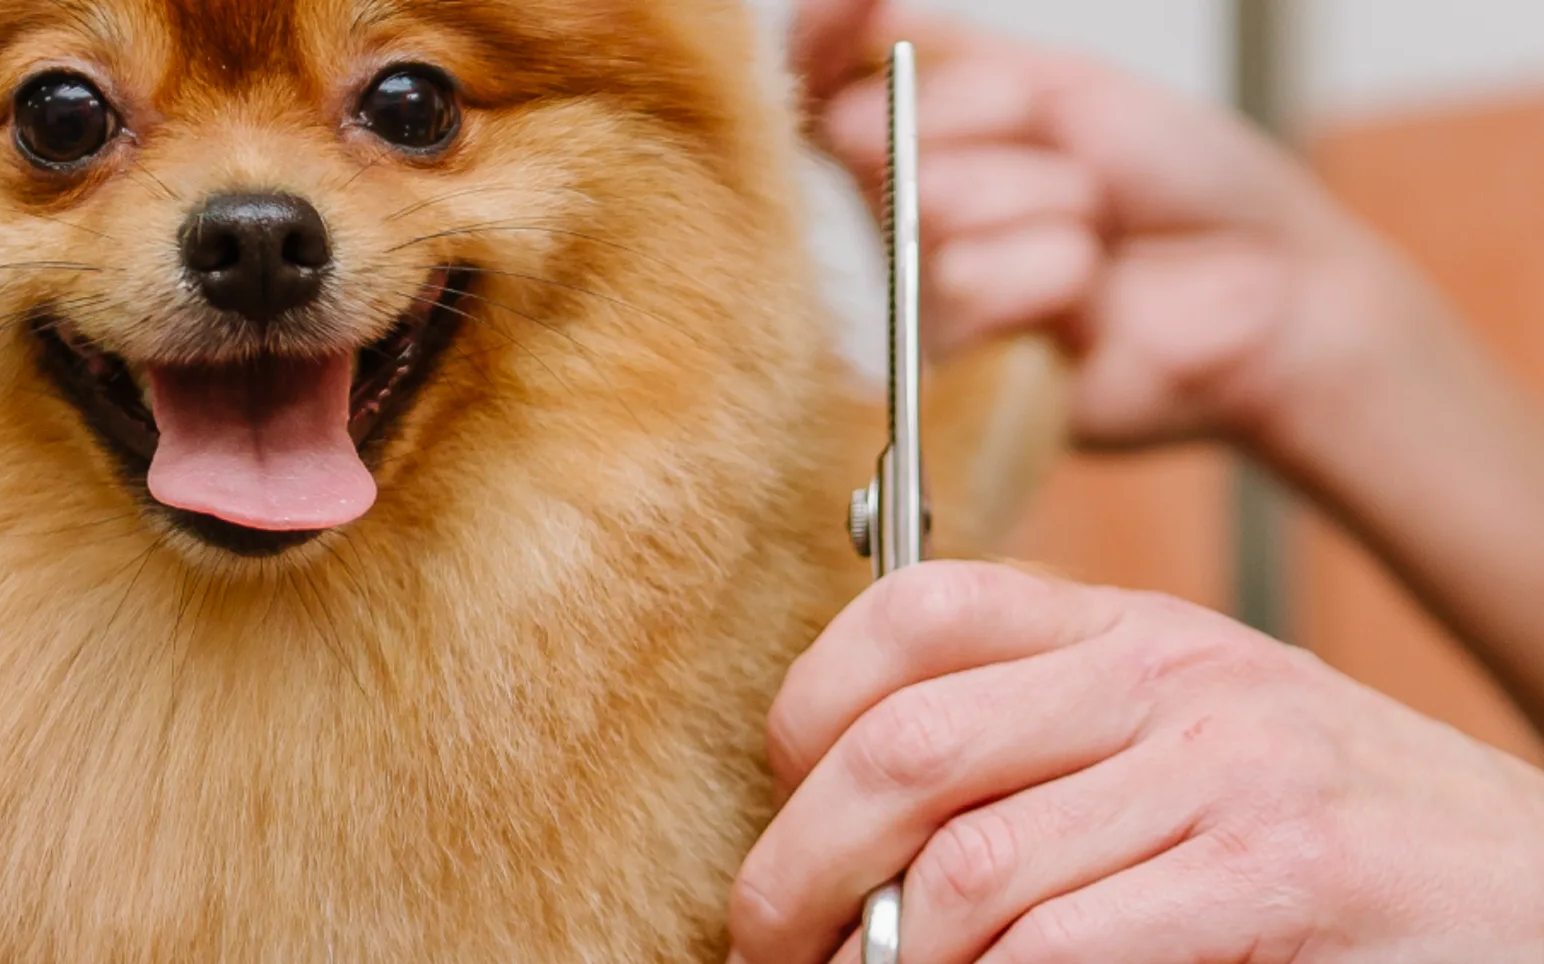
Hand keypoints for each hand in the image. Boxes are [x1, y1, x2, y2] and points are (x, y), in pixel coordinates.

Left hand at [726, 562, 1543, 962]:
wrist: (1539, 888)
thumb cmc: (1335, 829)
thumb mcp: (1186, 739)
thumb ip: (1043, 740)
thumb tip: (852, 814)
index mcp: (1132, 630)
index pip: (914, 607)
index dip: (804, 708)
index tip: (778, 803)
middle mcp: (1173, 677)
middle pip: (904, 746)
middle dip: (797, 865)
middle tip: (768, 941)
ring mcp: (1232, 772)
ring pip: (969, 868)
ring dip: (885, 959)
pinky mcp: (1283, 877)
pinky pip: (1063, 948)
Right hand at [794, 2, 1433, 451]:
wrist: (1276, 282)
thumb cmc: (1183, 184)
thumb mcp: (1062, 83)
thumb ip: (947, 56)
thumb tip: (862, 7)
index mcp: (915, 140)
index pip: (816, 83)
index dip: (818, 40)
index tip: (854, 8)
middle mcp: (902, 218)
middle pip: (872, 133)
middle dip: (995, 120)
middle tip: (1076, 158)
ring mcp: (926, 294)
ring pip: (930, 209)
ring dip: (1047, 201)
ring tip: (1097, 233)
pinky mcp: (959, 372)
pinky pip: (969, 288)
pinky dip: (1054, 274)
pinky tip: (1091, 293)